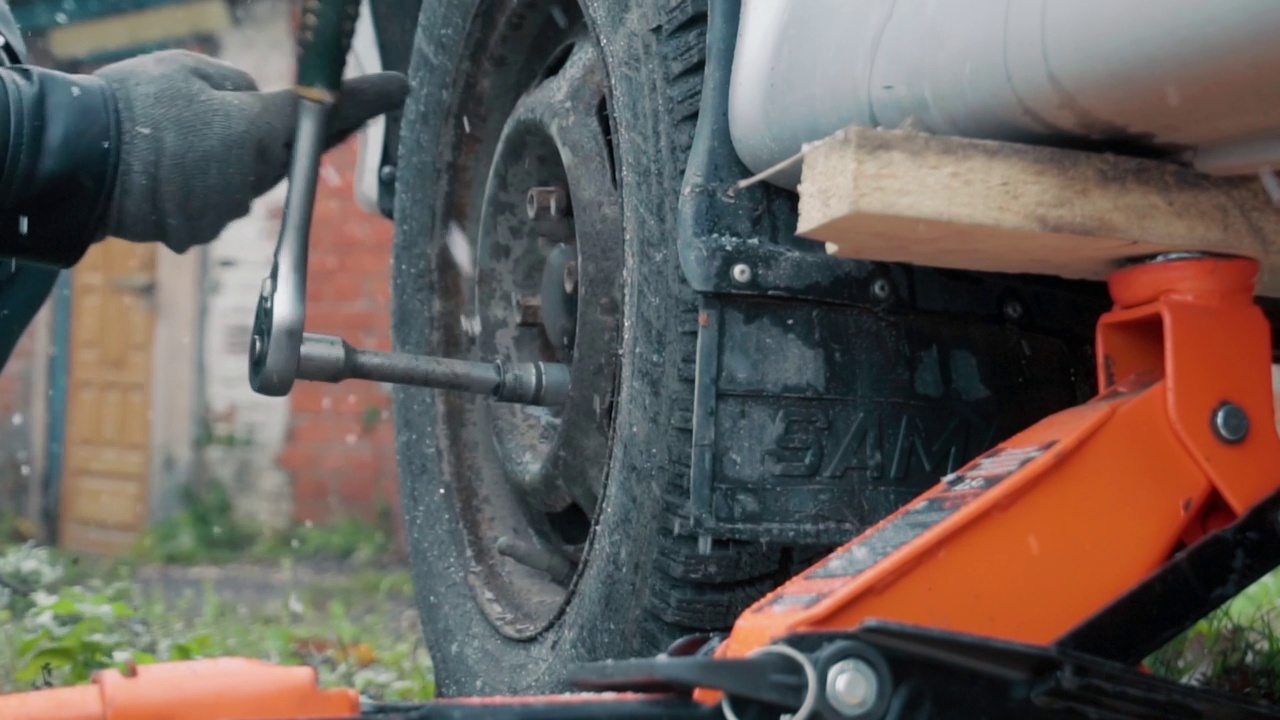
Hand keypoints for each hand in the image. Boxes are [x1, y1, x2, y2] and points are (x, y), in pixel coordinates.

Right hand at [93, 49, 408, 252]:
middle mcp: (253, 178)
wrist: (69, 163)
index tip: (399, 87)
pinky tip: (174, 163)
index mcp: (257, 131)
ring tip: (186, 133)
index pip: (324, 112)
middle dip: (298, 128)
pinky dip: (206, 179)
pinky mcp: (199, 229)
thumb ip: (238, 88)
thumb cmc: (127, 105)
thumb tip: (256, 105)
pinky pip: (217, 197)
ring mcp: (227, 209)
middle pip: (293, 150)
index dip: (366, 99)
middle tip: (300, 108)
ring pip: (251, 175)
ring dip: (237, 155)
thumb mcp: (188, 71)